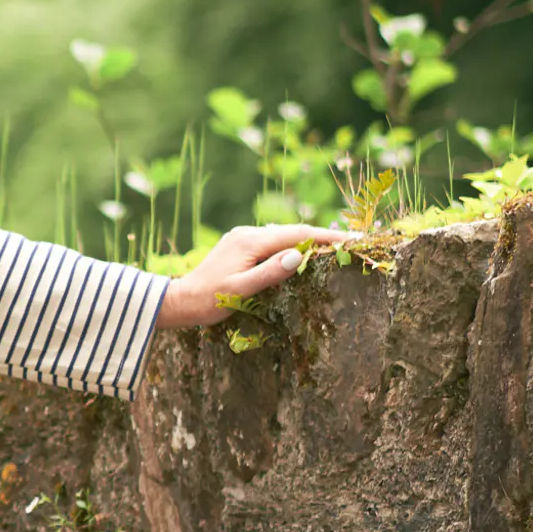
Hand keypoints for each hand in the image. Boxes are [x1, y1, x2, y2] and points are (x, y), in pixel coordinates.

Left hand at [154, 225, 344, 332]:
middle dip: (324, 236)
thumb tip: (298, 256)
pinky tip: (303, 252)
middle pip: (294, 231)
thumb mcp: (240, 290)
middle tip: (353, 241)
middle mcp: (248, 233)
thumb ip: (269, 273)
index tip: (353, 239)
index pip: (298, 234)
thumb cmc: (208, 300)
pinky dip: (292, 245)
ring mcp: (243, 237)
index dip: (328, 236)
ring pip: (284, 235)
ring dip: (309, 239)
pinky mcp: (239, 245)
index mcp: (251, 241)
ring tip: (336, 246)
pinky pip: (273, 242)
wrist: (179, 299)